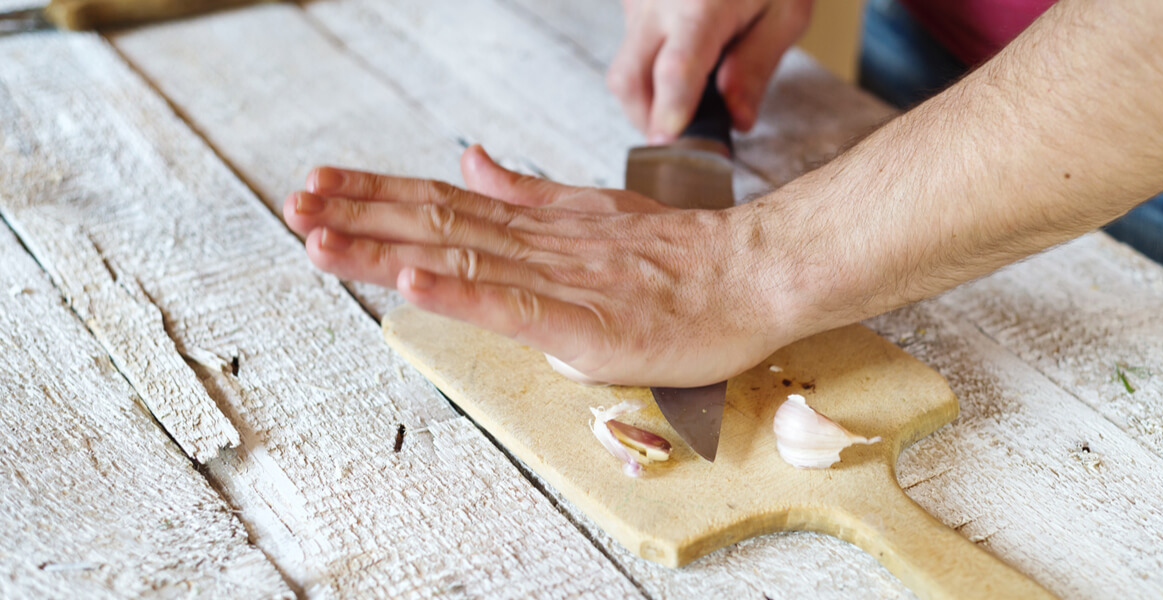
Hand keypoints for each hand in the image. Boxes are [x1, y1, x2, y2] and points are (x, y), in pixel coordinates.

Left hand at [283, 146, 800, 386]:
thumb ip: (529, 193)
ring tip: (322, 239)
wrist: (754, 275)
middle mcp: (540, 244)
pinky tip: (416, 281)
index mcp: (541, 224)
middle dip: (359, 216)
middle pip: (437, 225)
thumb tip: (470, 162)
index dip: (378, 194)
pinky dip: (463, 293)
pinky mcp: (588, 323)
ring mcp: (561, 281)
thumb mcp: (595, 212)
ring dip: (387, 249)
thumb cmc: (684, 257)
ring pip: (462, 259)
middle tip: (295, 206)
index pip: (446, 202)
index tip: (322, 185)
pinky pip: (517, 306)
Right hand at [608, 0, 813, 139]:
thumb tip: (736, 118)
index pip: (677, 66)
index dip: (671, 108)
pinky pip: (630, 51)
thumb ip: (757, 66)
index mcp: (700, 6)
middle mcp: (657, 5)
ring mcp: (637, 3)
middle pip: (628, 80)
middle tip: (683, 136)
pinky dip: (650, 74)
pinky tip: (682, 65)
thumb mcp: (786, 11)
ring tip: (687, 99)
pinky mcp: (631, 4)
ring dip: (648, 101)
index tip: (671, 140)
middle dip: (649, 120)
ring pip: (623, 70)